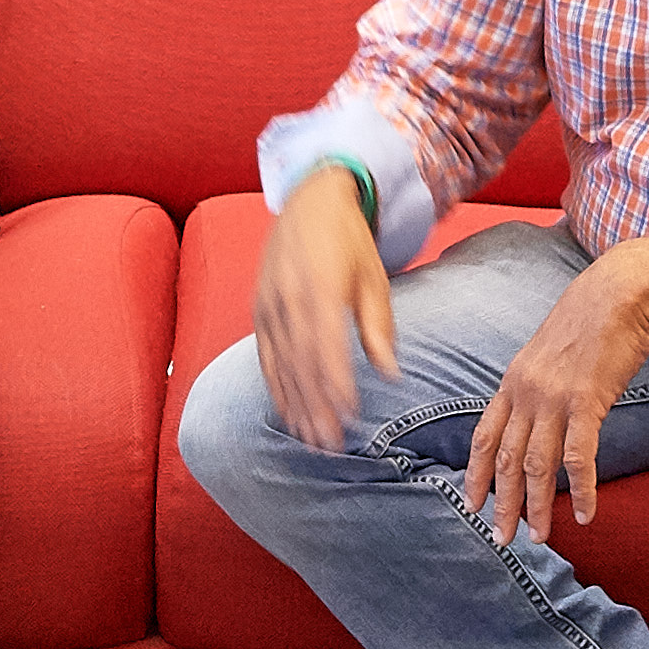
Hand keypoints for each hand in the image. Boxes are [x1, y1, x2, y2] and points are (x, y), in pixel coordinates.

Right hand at [252, 176, 399, 447]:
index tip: (351, 417)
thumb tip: (390, 373)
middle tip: (331, 446)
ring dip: (297, 406)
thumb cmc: (349, 241)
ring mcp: (268, 306)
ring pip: (281, 365)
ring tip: (312, 441)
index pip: (326, 347)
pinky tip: (289, 415)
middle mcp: (287, 299)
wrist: (309, 201)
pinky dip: (276, 388)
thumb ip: (378, 326)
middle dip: (316, 408)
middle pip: (301, 363)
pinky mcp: (258, 312)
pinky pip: (265, 358)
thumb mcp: (373, 277)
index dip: (336, 385)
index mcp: (319, 287)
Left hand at [461, 239, 648, 546]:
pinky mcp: (587, 401)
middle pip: (507, 460)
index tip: (472, 504)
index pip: (484, 437)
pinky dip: (581, 489)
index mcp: (513, 381)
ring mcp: (554, 397)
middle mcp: (525, 392)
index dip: (476, 475)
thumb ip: (536, 386)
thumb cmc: (591, 319)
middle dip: (502, 504)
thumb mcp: (548, 353)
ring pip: (538, 465)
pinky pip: (579, 457)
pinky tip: (585, 513)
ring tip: (539, 536)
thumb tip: (538, 417)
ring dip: (538, 505)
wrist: (620, 290)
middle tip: (502, 538)